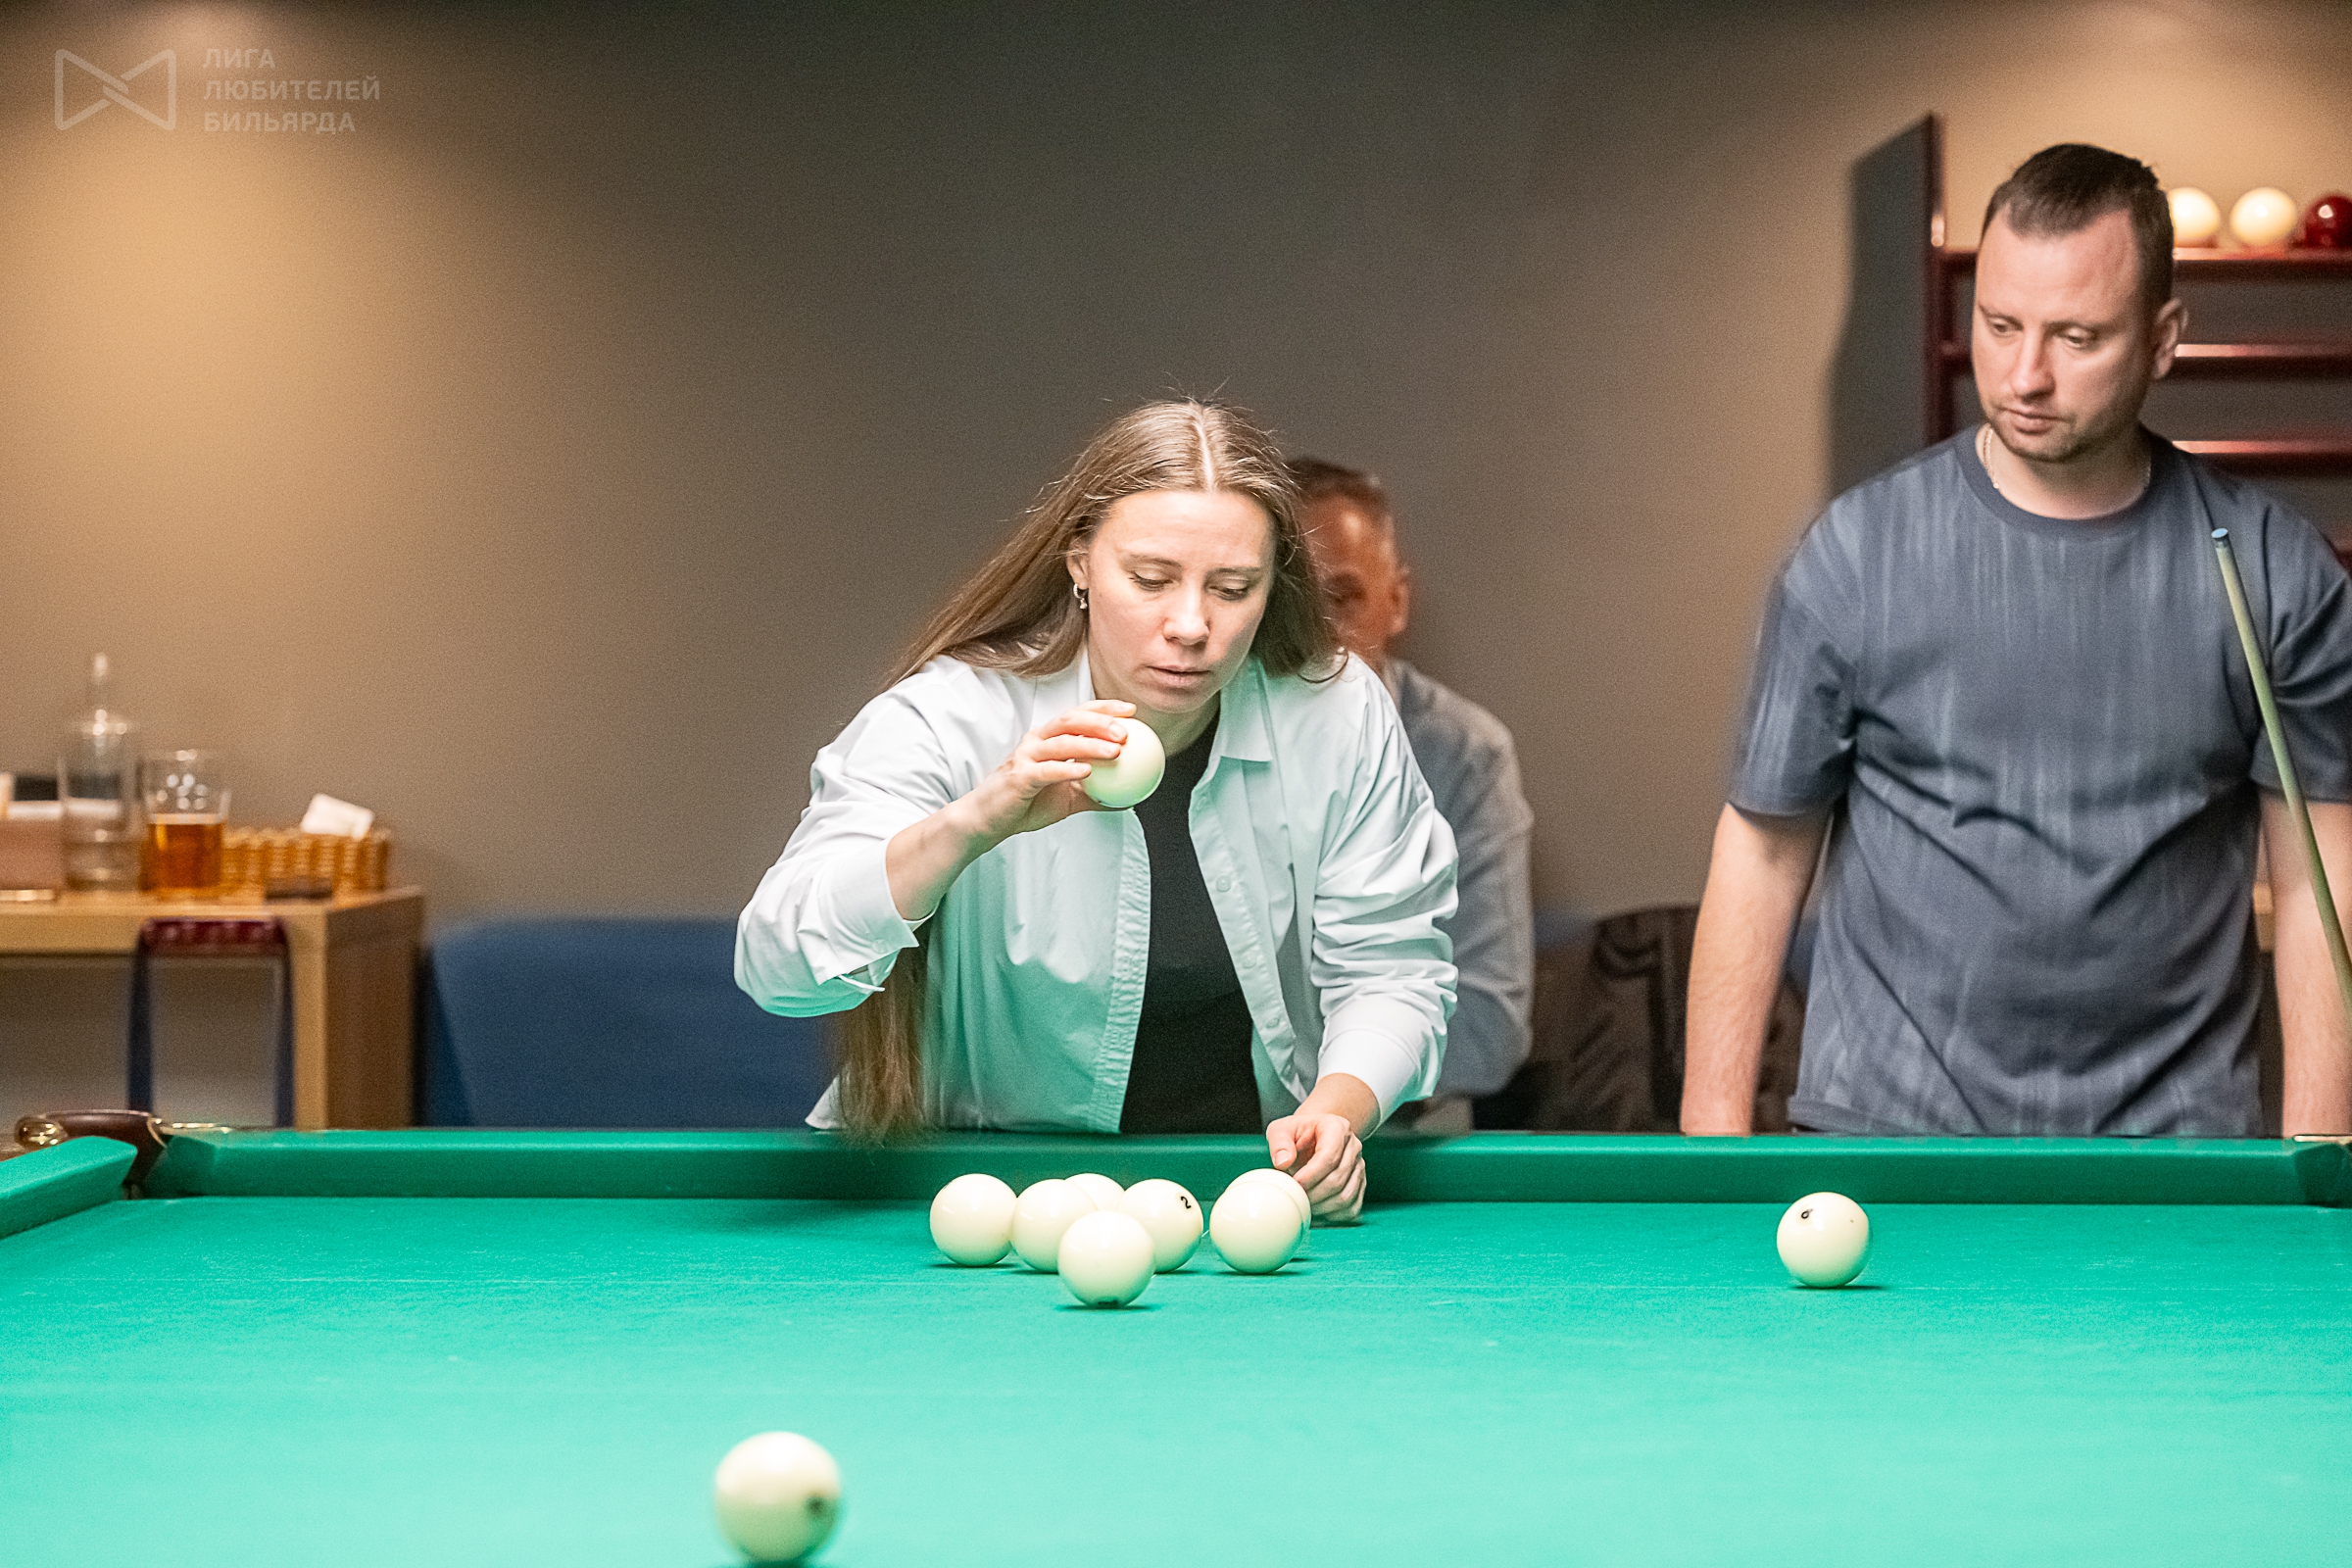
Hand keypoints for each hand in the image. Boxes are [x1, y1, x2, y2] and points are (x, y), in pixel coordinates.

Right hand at [886, 701, 1132, 921]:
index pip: (1077, 714)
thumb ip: (1096, 795)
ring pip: (1061, 742)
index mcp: (1047, 740)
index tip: (1131, 711)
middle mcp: (1036, 741)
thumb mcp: (1068, 799)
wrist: (989, 821)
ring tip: (1115, 749)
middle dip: (1100, 720)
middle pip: (1070, 720)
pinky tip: (1088, 772)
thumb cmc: (1026, 805)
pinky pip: (1047, 770)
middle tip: (1126, 731)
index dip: (1103, 709)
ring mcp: (1025, 757)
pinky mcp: (1019, 777)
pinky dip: (1068, 769)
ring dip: (1090, 744)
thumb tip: (1129, 798)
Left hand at [1267, 1072, 1375, 1222]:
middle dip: (1314, 1194)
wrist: (1313, 1137)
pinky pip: (1352, 1207)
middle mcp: (1353, 1147)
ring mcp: (1359, 1166)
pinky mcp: (1359, 1184)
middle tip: (1296, 1199)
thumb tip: (1283, 1162)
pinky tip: (1318, 1212)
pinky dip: (1334, 1215)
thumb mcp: (1281, 1130)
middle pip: (1338, 1178)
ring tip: (1304, 1206)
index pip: (1329, 1156)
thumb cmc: (1297, 1133)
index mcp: (1337, 1128)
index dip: (1311, 1175)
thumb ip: (1279, 1143)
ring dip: (1323, 1207)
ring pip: (1346, 1196)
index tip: (1295, 1184)